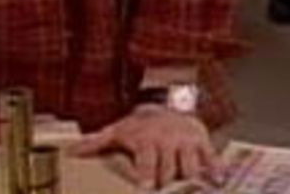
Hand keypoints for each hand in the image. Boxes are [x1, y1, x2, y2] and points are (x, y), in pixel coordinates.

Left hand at [70, 105, 218, 189]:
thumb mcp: (117, 130)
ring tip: (190, 191)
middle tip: (168, 192)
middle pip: (169, 170)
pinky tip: (218, 184)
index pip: (147, 161)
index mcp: (146, 140)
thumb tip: (71, 152)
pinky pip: (211, 158)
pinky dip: (215, 171)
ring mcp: (186, 142)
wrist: (169, 104)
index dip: (146, 176)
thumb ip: (95, 142)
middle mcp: (167, 140)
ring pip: (190, 168)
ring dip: (189, 182)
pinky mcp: (202, 142)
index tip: (146, 187)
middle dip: (167, 185)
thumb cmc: (140, 125)